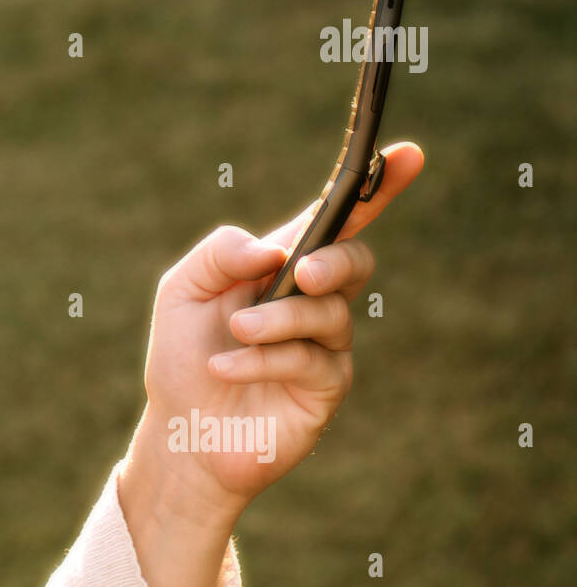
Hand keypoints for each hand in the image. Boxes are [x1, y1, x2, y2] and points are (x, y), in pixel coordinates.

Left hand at [118, 142, 422, 586]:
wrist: (179, 432)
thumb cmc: (182, 356)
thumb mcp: (181, 291)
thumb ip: (219, 254)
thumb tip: (271, 249)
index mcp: (280, 266)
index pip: (335, 220)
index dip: (374, 188)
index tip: (407, 154)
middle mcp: (312, 301)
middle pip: (354, 261)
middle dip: (334, 261)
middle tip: (300, 274)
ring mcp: (325, 345)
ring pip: (328, 314)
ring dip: (275, 320)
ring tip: (234, 333)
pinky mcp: (327, 388)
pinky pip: (311, 360)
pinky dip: (263, 358)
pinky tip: (226, 366)